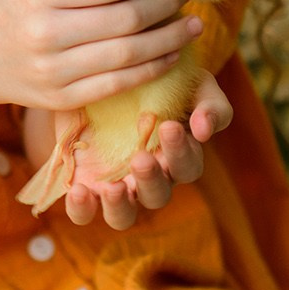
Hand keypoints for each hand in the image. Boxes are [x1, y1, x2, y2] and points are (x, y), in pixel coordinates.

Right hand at [0, 0, 203, 116]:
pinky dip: (151, 69)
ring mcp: (54, 70)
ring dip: (169, 39)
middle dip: (166, 5)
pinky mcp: (62, 99)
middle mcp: (46, 33)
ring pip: (128, 55)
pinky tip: (170, 56)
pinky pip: (118, 85)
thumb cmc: (12, 10)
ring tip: (192, 25)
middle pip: (125, 20)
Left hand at [61, 70, 231, 229]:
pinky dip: (81, 208)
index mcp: (176, 156)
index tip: (168, 126)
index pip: (187, 166)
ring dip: (119, 206)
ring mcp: (115, 185)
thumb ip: (209, 105)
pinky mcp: (84, 185)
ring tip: (112, 188)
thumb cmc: (157, 80)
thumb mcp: (191, 83)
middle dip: (150, 179)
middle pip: (157, 195)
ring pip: (123, 215)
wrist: (100, 74)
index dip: (181, 152)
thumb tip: (204, 130)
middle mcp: (147, 178)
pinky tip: (79, 191)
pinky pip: (83, 212)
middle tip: (141, 159)